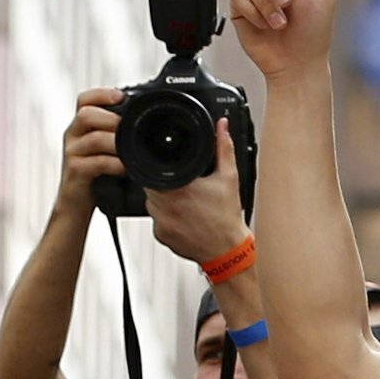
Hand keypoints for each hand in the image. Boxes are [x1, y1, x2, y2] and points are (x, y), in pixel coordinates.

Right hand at [56, 89, 125, 214]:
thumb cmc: (94, 176)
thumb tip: (147, 123)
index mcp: (80, 126)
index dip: (102, 94)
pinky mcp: (74, 172)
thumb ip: (116, 135)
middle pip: (86, 114)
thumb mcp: (104, 150)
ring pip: (92, 138)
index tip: (121, 96)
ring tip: (130, 149)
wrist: (76, 205)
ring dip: (115, 141)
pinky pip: (95, 163)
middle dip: (111, 119)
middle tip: (129, 128)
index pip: (84, 99)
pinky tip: (125, 168)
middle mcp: (73, 136)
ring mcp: (72, 154)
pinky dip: (114, 164)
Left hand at [150, 120, 249, 264]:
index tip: (172, 168)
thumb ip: (223, 148)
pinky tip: (182, 217)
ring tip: (183, 201)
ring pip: (151, 203)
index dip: (161, 166)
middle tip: (182, 186)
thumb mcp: (228, 177)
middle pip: (151, 184)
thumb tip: (221, 127)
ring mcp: (160, 222)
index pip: (154, 168)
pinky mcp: (160, 235)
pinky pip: (156, 220)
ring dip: (162, 199)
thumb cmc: (226, 218)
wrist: (226, 251)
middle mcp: (165, 206)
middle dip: (163, 182)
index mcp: (178, 188)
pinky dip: (165, 217)